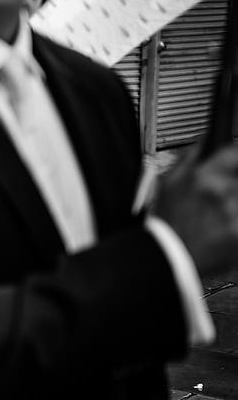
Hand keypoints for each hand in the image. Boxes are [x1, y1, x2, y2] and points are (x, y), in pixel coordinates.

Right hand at [152, 145, 237, 279]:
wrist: (169, 259)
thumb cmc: (169, 223)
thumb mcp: (169, 184)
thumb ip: (190, 158)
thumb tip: (205, 140)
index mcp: (203, 176)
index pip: (235, 153)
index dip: (236, 158)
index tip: (235, 164)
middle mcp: (222, 192)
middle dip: (234, 189)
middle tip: (226, 197)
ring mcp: (234, 214)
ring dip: (235, 206)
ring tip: (224, 215)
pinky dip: (236, 224)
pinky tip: (227, 227)